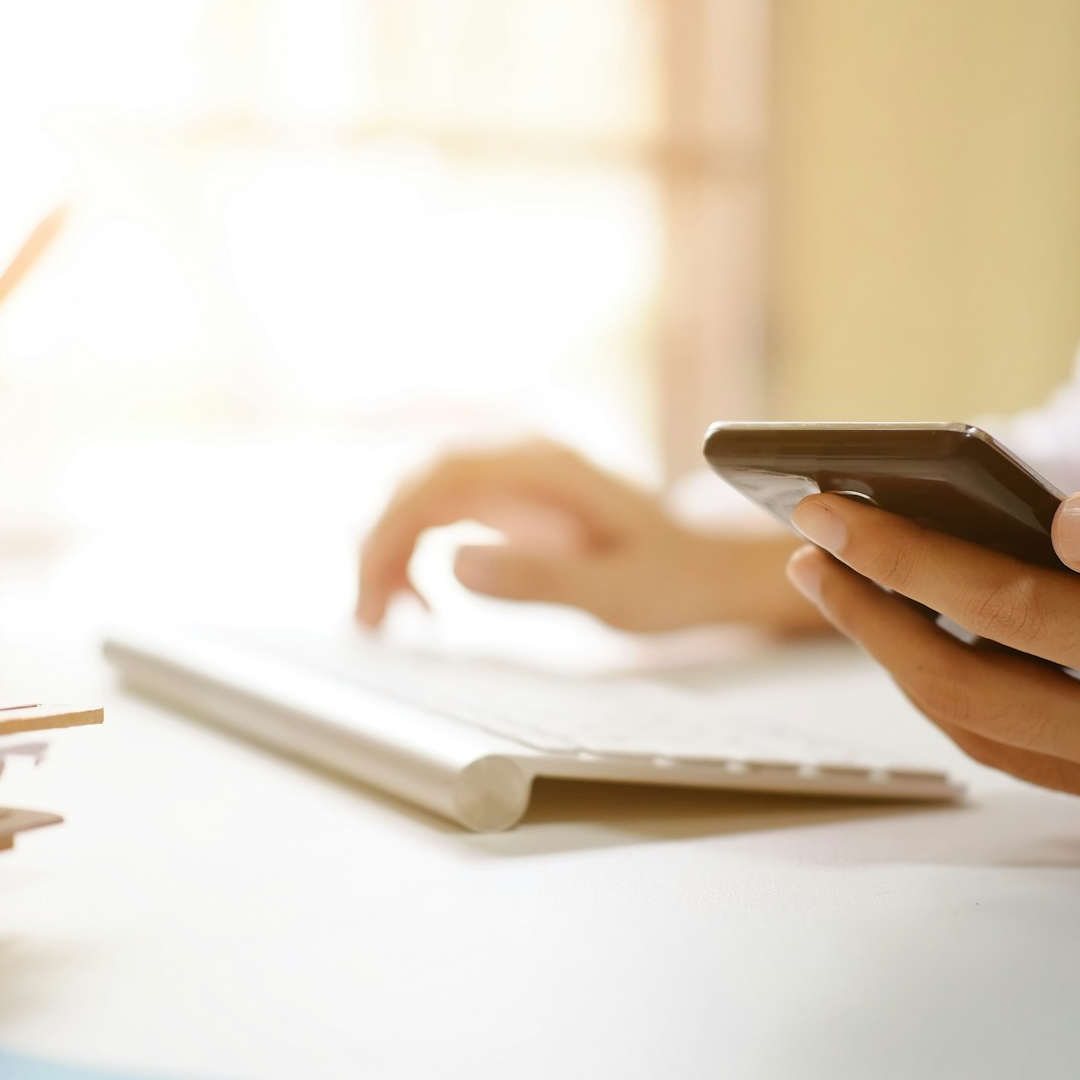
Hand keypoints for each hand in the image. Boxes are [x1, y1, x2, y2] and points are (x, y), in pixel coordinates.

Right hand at [356, 438, 819, 633]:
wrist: (709, 572)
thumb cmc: (672, 583)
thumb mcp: (612, 594)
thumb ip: (535, 579)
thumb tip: (452, 562)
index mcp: (547, 469)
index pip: (439, 482)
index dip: (392, 534)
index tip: (375, 597)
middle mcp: (524, 458)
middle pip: (419, 484)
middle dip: (380, 548)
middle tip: (371, 621)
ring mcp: (517, 476)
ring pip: (423, 497)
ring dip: (393, 551)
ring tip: (390, 619)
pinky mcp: (513, 499)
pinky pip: (444, 513)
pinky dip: (419, 554)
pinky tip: (426, 602)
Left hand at [784, 484, 1079, 834]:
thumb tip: (1065, 521)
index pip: (1004, 609)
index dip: (901, 557)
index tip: (825, 509)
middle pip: (963, 687)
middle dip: (870, 615)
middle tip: (806, 547)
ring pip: (985, 732)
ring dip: (905, 662)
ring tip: (852, 587)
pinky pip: (1028, 751)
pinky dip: (966, 694)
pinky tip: (941, 638)